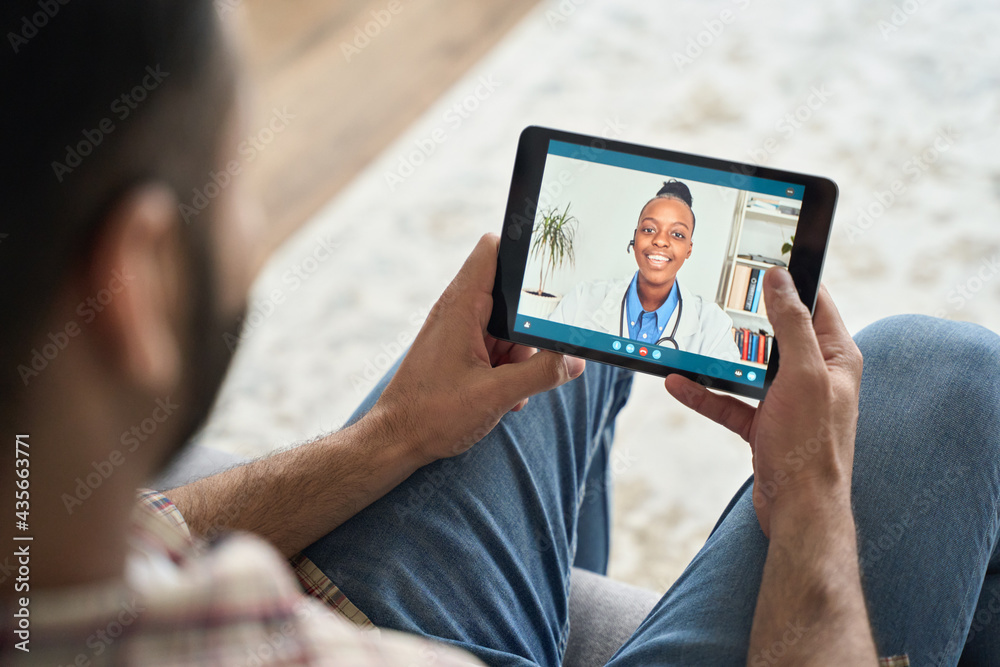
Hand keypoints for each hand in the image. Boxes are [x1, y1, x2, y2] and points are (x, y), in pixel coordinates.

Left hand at [370, 233, 585, 465]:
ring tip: (510, 389)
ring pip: (505, 329)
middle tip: (534, 357)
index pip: (492, 250)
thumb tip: (576, 359)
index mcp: (461, 306)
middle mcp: (457, 312)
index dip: (522, 250)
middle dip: (529, 327)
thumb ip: (541, 373)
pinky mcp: (457, 353)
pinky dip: (505, 370)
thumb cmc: (432, 415)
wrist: (395, 442)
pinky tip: (503, 397)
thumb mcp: (496, 394)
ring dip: (518, 357)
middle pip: (510, 297)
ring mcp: (457, 333)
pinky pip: (494, 349)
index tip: (552, 270)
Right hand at [665, 268, 862, 536]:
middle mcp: (815, 376)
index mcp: (837, 358)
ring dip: (720, 356)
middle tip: (721, 292)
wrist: (798, 511)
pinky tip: (678, 384)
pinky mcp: (765, 425)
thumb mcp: (803, 374)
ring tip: (694, 337)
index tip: (766, 258)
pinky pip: (730, 401)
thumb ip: (791, 324)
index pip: (817, 304)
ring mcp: (788, 401)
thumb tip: (781, 279)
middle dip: (749, 315)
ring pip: (749, 367)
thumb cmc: (810, 445)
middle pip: (779, 333)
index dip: (794, 280)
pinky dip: (705, 393)